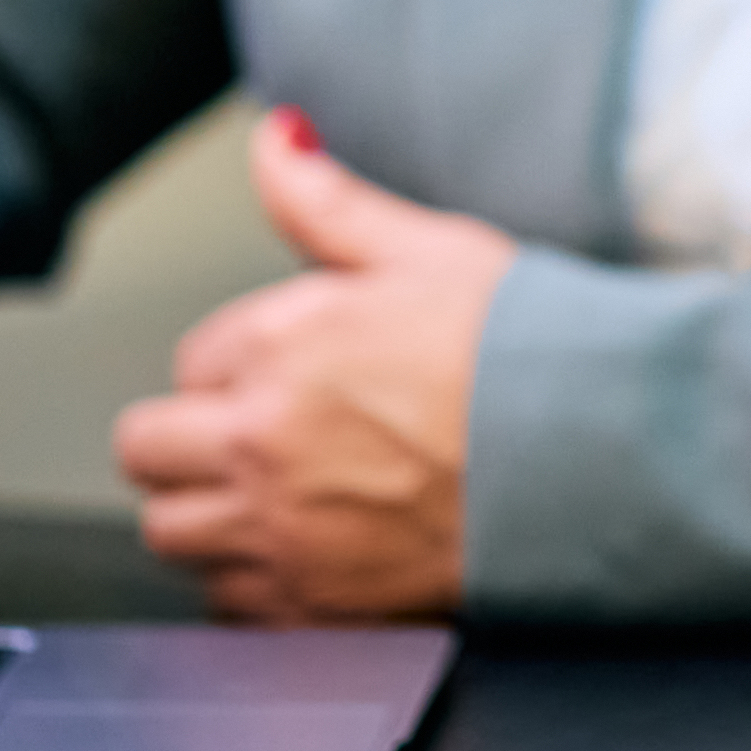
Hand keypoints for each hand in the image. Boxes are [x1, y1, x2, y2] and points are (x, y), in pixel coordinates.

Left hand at [108, 109, 515, 623]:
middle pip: (147, 453)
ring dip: (213, 515)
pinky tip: (317, 550)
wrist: (604, 459)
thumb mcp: (427, 249)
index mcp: (277, 347)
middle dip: (191, 440)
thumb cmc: (528, 353)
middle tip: (264, 435)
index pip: (191, 361)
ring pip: (175, 536)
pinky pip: (230, 607)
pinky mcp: (316, 608)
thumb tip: (274, 142)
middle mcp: (262, 444)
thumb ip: (324, 201)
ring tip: (287, 495)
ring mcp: (283, 535)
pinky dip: (258, 585)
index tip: (295, 372)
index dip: (241, 364)